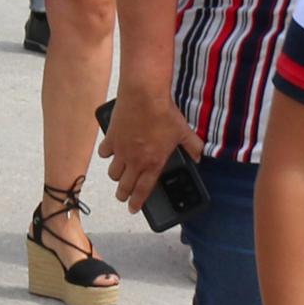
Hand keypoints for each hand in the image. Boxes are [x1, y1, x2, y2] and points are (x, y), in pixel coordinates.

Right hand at [102, 93, 203, 213]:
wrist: (144, 96)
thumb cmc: (164, 114)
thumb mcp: (184, 131)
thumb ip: (193, 147)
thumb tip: (199, 156)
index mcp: (153, 163)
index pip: (143, 190)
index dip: (137, 202)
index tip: (133, 208)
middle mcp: (135, 161)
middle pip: (124, 186)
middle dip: (123, 194)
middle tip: (124, 196)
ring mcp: (121, 151)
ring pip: (113, 173)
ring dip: (116, 176)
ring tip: (119, 175)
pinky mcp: (111, 138)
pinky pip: (105, 153)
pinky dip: (107, 154)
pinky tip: (111, 151)